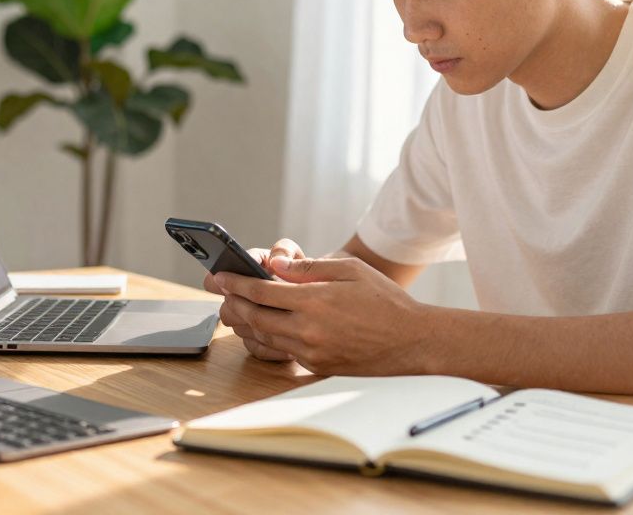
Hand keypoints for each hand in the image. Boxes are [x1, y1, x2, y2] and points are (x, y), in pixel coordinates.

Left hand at [213, 255, 431, 375]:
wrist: (412, 342)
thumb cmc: (385, 301)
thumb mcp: (351, 270)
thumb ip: (310, 268)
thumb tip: (275, 266)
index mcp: (315, 301)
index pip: (261, 292)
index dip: (235, 283)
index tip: (220, 276)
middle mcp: (308, 330)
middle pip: (255, 317)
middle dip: (233, 302)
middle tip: (221, 291)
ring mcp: (312, 352)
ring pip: (264, 337)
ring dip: (245, 322)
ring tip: (235, 308)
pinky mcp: (317, 366)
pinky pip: (281, 352)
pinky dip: (265, 339)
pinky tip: (261, 328)